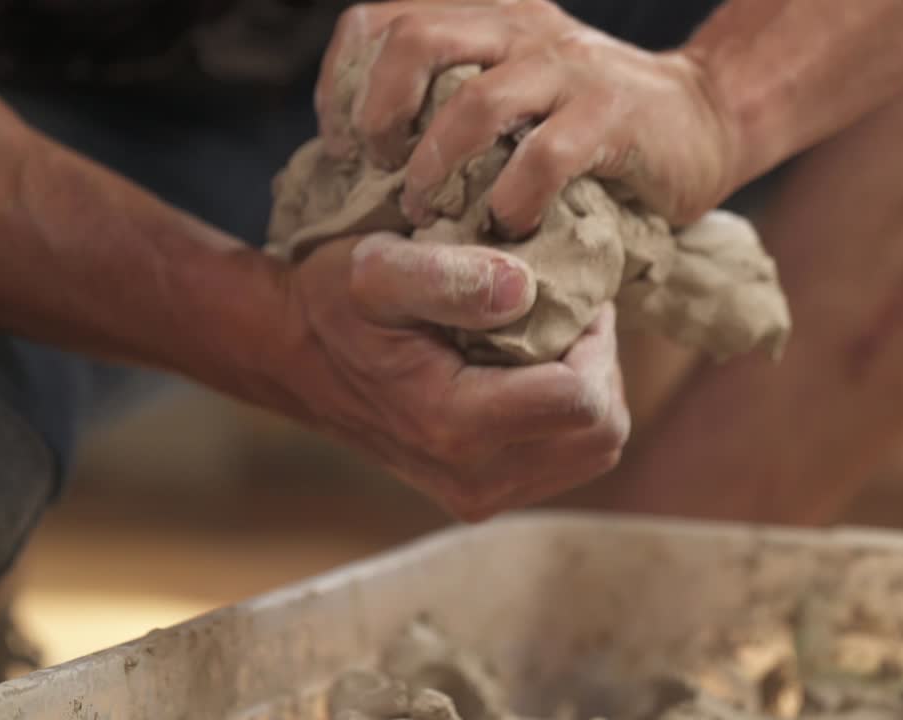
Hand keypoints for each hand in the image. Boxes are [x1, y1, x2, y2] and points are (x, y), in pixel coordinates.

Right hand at [275, 233, 629, 519]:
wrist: (299, 358)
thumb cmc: (337, 303)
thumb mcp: (377, 268)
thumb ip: (450, 275)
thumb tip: (527, 291)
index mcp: (455, 426)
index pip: (581, 401)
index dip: (596, 342)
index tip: (573, 301)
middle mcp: (475, 478)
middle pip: (603, 434)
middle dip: (602, 368)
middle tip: (573, 319)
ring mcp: (482, 497)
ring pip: (595, 451)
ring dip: (590, 391)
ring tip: (555, 343)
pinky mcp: (487, 497)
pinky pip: (569, 460)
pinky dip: (570, 415)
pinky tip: (536, 373)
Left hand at [316, 0, 739, 236]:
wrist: (703, 120)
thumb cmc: (593, 123)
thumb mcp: (516, 92)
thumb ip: (457, 103)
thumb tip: (374, 167)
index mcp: (488, 17)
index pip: (384, 19)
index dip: (343, 81)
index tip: (342, 145)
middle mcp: (520, 28)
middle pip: (414, 41)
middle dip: (378, 115)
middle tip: (382, 172)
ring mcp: (567, 70)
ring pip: (474, 101)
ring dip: (439, 166)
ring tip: (433, 212)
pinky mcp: (610, 116)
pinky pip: (543, 157)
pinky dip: (514, 199)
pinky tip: (512, 225)